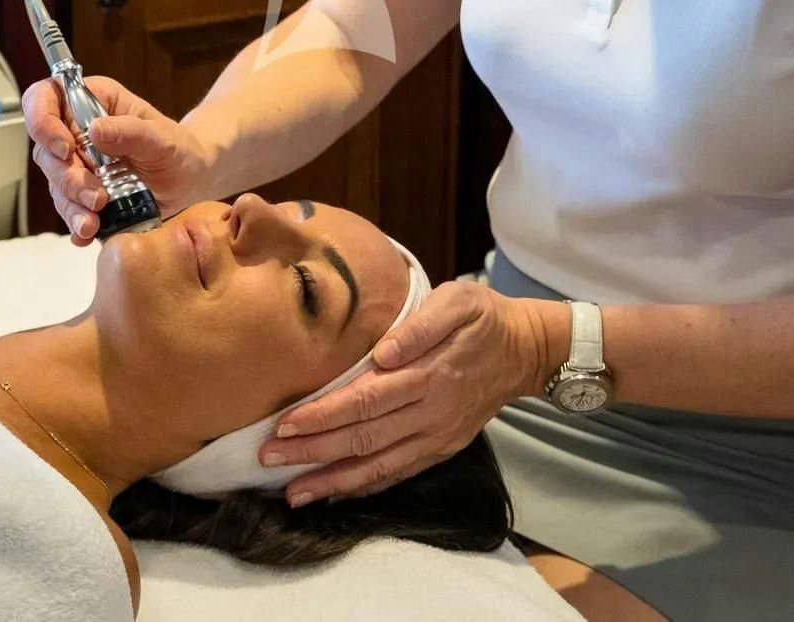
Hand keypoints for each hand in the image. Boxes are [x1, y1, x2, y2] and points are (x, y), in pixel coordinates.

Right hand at [21, 76, 216, 244]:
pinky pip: (69, 208)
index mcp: (92, 101)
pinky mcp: (83, 193)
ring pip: (55, 183)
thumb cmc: (178, 147)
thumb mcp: (162, 137)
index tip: (65, 149)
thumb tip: (94, 130)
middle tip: (97, 197)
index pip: (44, 98)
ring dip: (72, 205)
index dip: (42, 121)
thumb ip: (130, 131)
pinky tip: (88, 232)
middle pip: (46, 149)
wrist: (190, 178)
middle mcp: (77, 130)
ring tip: (95, 221)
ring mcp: (78, 163)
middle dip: (67, 177)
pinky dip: (76, 223)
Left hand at [256, 281, 564, 504]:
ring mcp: (437, 437)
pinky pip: (399, 474)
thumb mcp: (459, 301)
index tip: (284, 424)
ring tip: (293, 492)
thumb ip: (421, 325)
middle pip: (363, 439)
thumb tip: (383, 352)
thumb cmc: (483, 317)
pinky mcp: (442, 449)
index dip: (323, 416)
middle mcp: (431, 414)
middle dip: (312, 452)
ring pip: (378, 466)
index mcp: (430, 375)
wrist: (526, 350)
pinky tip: (335, 493)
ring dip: (333, 481)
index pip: (366, 401)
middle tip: (267, 459)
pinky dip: (365, 487)